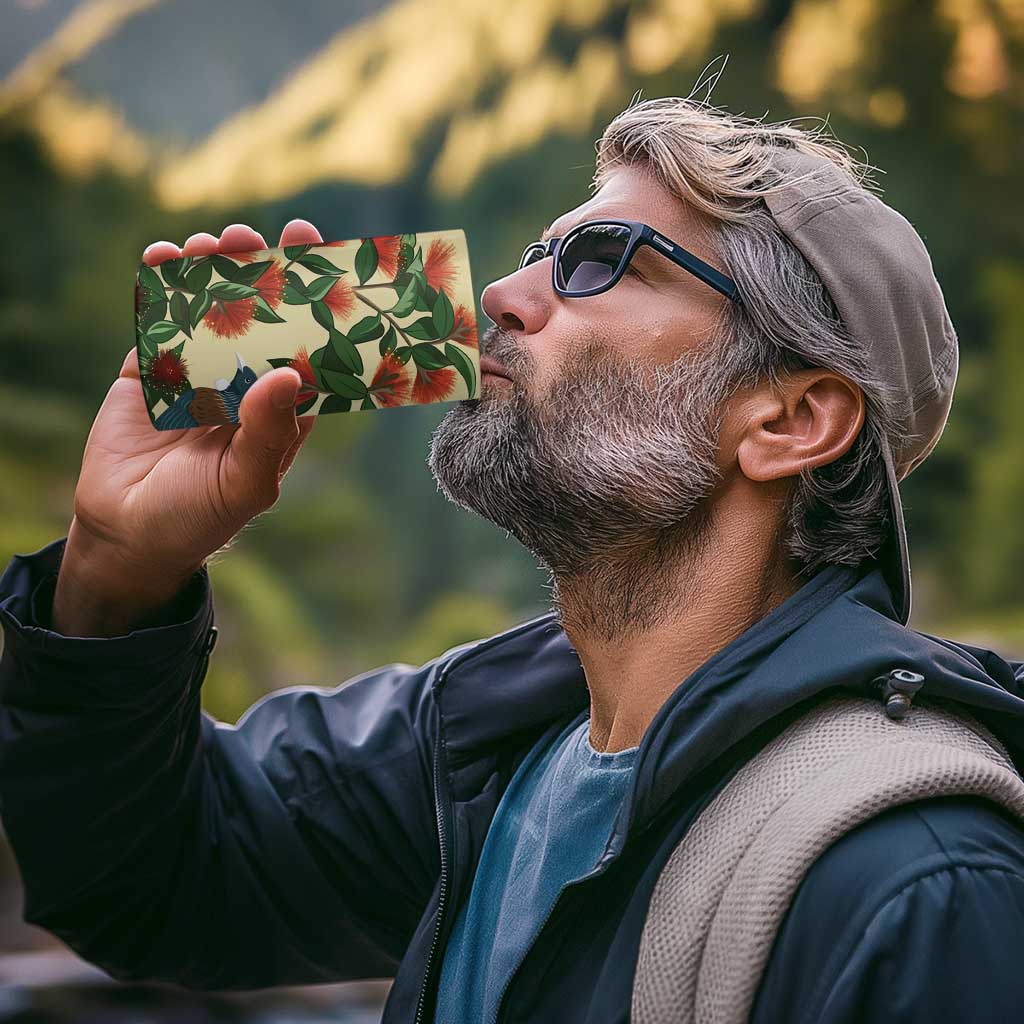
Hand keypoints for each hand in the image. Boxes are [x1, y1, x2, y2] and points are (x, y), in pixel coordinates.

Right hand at [53, 220, 324, 634]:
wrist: (127, 535)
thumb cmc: (200, 517)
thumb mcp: (244, 482)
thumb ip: (268, 432)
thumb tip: (289, 374)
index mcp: (280, 408)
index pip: (306, 347)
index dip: (314, 304)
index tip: (319, 256)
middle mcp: (244, 383)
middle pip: (258, 317)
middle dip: (258, 273)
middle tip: (254, 236)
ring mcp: (196, 372)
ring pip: (208, 310)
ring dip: (211, 271)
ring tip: (211, 243)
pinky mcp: (149, 370)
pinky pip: (158, 321)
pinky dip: (160, 287)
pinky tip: (164, 257)